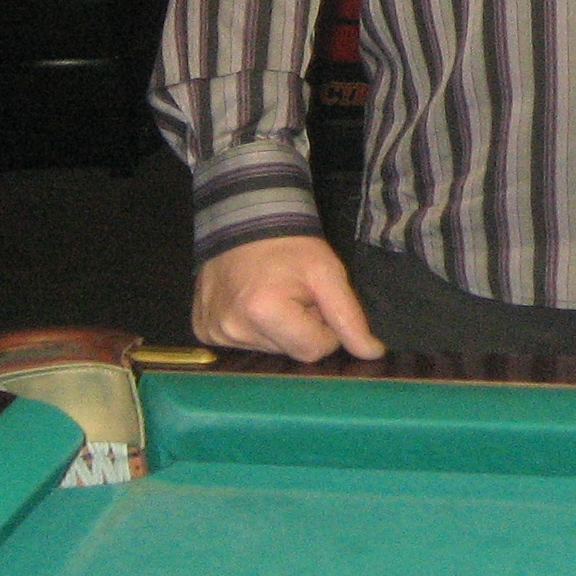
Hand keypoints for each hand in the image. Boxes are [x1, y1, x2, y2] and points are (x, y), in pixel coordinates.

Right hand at [192, 234, 384, 361]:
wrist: (245, 220)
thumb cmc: (290, 246)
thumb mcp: (327, 273)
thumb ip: (350, 317)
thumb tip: (372, 354)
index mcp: (263, 313)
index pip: (313, 351)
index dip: (325, 328)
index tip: (316, 302)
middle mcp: (232, 328)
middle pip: (289, 353)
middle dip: (301, 328)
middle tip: (294, 295)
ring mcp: (213, 331)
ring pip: (268, 351)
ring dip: (279, 329)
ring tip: (273, 295)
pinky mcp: (203, 330)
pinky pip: (241, 344)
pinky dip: (254, 329)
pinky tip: (252, 303)